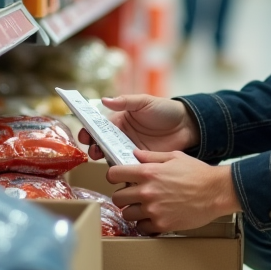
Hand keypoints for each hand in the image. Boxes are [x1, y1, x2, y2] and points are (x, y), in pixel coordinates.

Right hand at [79, 94, 199, 160]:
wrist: (186, 125)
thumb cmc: (164, 110)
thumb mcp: (144, 102)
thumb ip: (125, 101)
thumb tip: (104, 99)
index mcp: (119, 121)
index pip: (99, 127)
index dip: (89, 131)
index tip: (84, 136)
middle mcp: (121, 136)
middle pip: (101, 144)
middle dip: (94, 147)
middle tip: (93, 151)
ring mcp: (129, 150)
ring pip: (111, 157)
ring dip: (105, 159)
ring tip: (104, 160)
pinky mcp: (140, 162)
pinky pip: (127, 167)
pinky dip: (121, 169)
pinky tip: (119, 170)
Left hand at [108, 150, 240, 234]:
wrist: (216, 192)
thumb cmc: (198, 173)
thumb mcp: (174, 157)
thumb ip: (152, 156)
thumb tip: (135, 154)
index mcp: (148, 172)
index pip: (114, 174)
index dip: (114, 176)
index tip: (119, 179)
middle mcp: (147, 191)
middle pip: (117, 198)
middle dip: (123, 196)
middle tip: (132, 196)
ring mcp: (153, 210)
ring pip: (127, 215)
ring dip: (133, 212)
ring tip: (144, 208)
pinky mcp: (162, 225)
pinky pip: (142, 228)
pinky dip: (145, 225)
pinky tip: (154, 218)